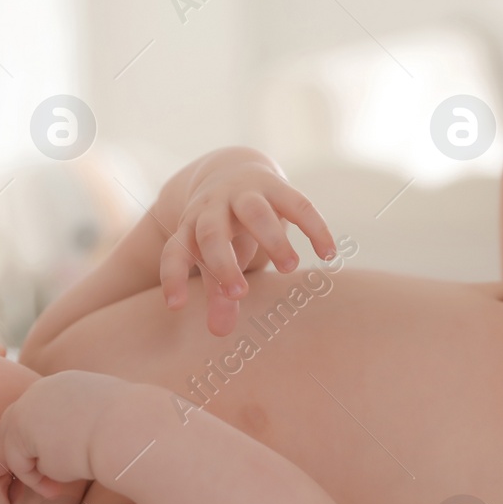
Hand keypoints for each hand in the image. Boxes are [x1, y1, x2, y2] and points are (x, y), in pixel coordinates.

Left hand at [0, 371, 129, 497]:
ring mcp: (29, 407)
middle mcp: (43, 390)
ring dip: (26, 470)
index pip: (38, 407)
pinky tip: (57, 488)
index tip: (31, 451)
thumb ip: (86, 427)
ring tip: (51, 490)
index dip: (30, 431)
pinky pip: (19, 463)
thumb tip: (81, 447)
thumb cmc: (131, 431)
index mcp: (67, 384)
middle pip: (12, 419)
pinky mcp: (22, 431)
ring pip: (14, 444)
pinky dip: (34, 481)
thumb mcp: (108, 421)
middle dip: (5, 447)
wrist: (129, 429)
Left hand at [160, 149, 337, 335]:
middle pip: (211, 232)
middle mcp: (212, 208)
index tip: (176, 306)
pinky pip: (298, 204)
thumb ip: (218, 294)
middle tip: (240, 295)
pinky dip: (314, 228)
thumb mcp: (216, 258)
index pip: (176, 252)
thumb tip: (220, 332)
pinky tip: (328, 254)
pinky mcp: (276, 186)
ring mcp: (244, 194)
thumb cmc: (221, 230)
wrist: (233, 171)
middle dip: (223, 264)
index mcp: (190, 228)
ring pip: (254, 212)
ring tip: (289, 269)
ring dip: (271, 239)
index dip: (174, 277)